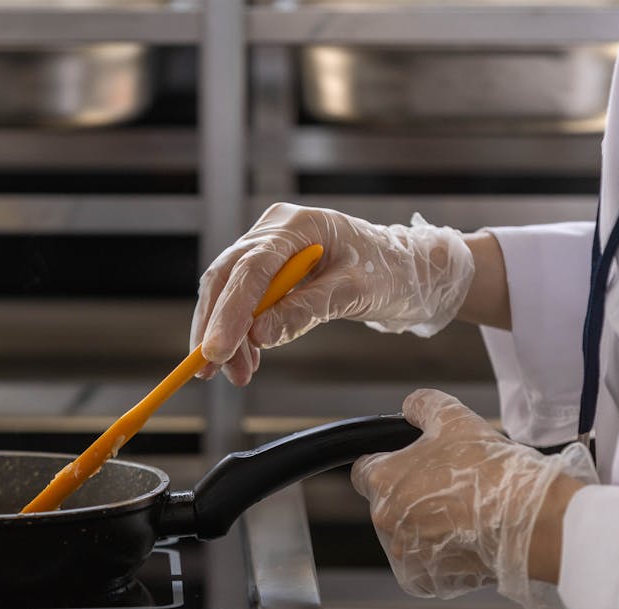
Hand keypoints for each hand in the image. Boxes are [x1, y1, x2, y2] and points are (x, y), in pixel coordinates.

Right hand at [190, 203, 475, 385]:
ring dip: (227, 336)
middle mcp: (275, 229)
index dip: (229, 312)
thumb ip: (307, 310)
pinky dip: (241, 333)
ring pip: (228, 291)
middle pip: (227, 277)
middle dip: (217, 327)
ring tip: (237, 374)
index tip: (217, 351)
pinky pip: (243, 300)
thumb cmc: (388, 272)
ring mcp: (269, 246)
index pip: (250, 267)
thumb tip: (259, 336)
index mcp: (298, 224)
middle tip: (213, 371)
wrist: (406, 268)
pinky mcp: (269, 269)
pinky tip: (247, 358)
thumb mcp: (354, 293)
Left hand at [350, 389, 595, 608]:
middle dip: (411, 494)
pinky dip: (440, 553)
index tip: (411, 462)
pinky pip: (424, 562)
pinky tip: (466, 537)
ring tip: (464, 512)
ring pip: (406, 533)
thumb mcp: (454, 417)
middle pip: (388, 502)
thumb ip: (422, 405)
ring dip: (425, 524)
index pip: (364, 468)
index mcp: (382, 479)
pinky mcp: (424, 578)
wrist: (526, 520)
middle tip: (450, 486)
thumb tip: (411, 407)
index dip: (388, 461)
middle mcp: (384, 519)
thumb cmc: (490, 470)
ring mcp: (403, 552)